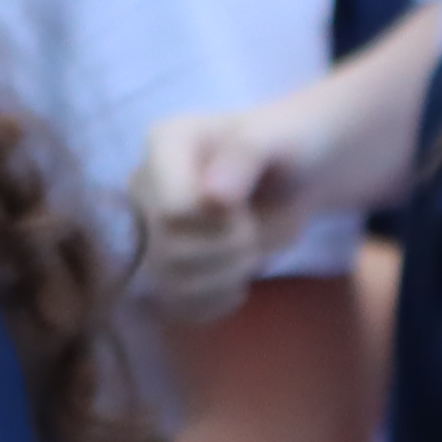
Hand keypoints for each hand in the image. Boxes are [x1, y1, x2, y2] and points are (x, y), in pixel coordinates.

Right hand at [129, 101, 314, 327]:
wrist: (296, 172)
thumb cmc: (287, 144)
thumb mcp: (278, 136)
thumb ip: (246, 154)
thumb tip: (213, 197)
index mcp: (164, 142)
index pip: (173, 209)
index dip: (218, 220)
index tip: (244, 204)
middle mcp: (145, 185)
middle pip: (169, 251)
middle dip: (227, 250)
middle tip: (255, 232)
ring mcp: (150, 227)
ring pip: (170, 284)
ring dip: (223, 279)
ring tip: (249, 255)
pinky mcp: (164, 264)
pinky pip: (177, 305)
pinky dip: (214, 302)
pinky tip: (236, 282)